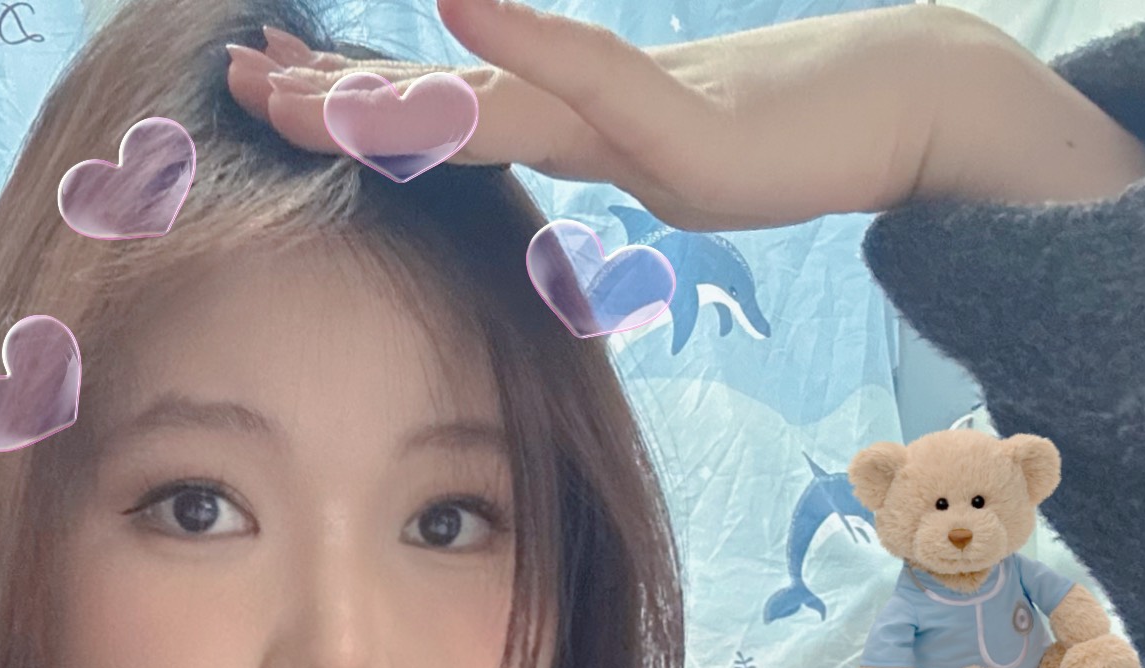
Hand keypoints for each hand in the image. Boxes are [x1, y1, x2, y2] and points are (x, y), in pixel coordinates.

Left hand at [227, 1, 981, 232]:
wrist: (912, 98)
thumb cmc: (794, 128)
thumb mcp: (676, 154)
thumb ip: (607, 141)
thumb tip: (552, 153)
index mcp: (569, 117)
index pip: (439, 110)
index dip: (348, 99)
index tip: (262, 84)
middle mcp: (581, 106)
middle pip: (436, 101)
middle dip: (328, 96)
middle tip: (233, 74)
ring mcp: (630, 114)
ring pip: (486, 99)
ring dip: (385, 92)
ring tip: (292, 80)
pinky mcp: (690, 130)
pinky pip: (595, 80)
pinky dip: (524, 38)